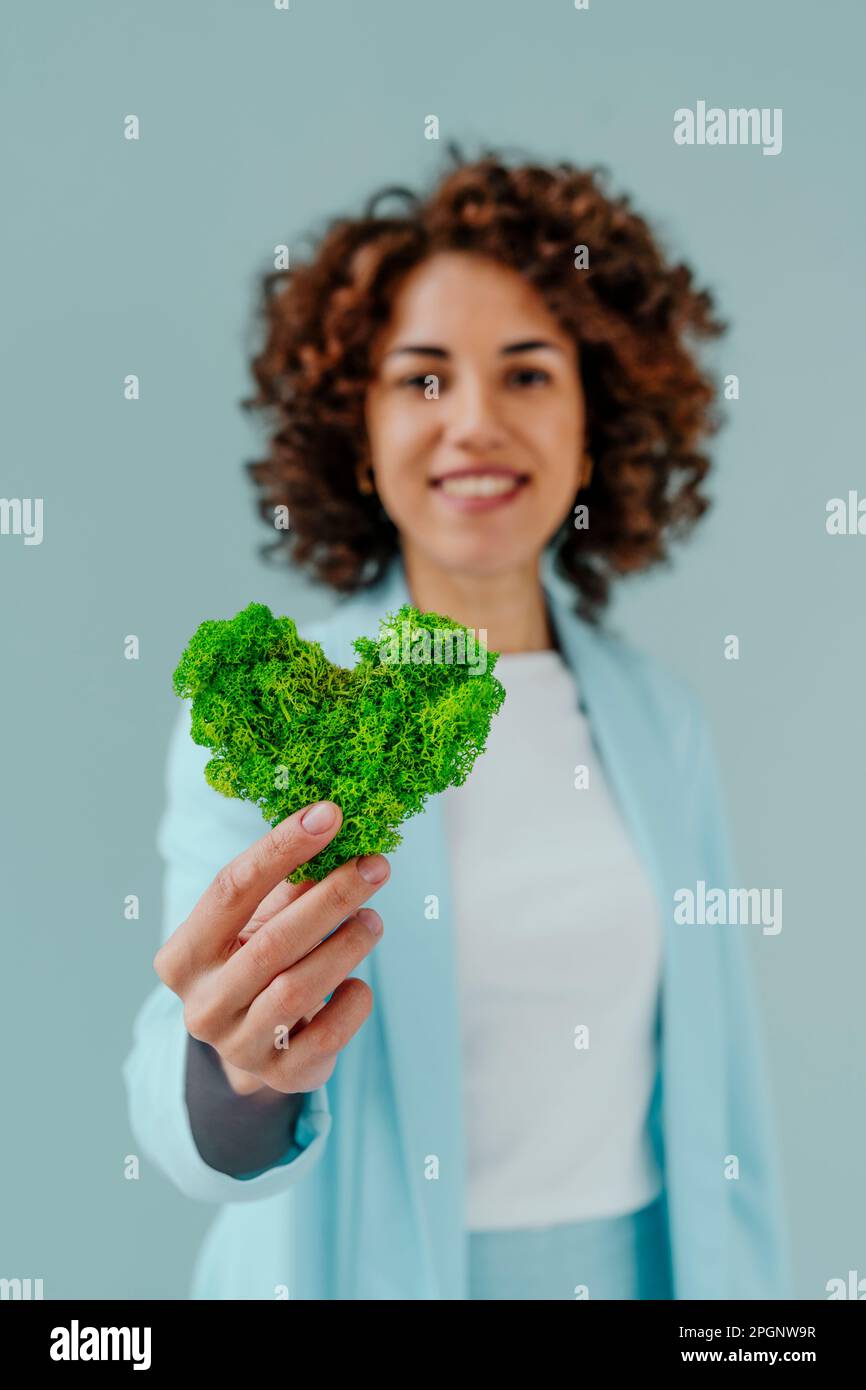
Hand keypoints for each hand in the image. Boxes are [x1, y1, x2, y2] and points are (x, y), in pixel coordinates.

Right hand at [154, 801, 387, 1096]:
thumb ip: (291, 884)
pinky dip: (351, 1003)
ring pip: (299, 989)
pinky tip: (359, 982)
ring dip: (345, 947)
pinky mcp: (281, 1075)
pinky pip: (326, 1035)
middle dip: (331, 898)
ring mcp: (237, 1045)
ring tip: (374, 920)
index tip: (329, 814)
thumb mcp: (260, 922)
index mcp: (183, 956)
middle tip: (374, 865)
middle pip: (272, 941)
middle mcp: (202, 1004)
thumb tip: (335, 826)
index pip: (231, 888)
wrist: (256, 1047)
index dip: (282, 847)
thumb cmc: (258, 964)